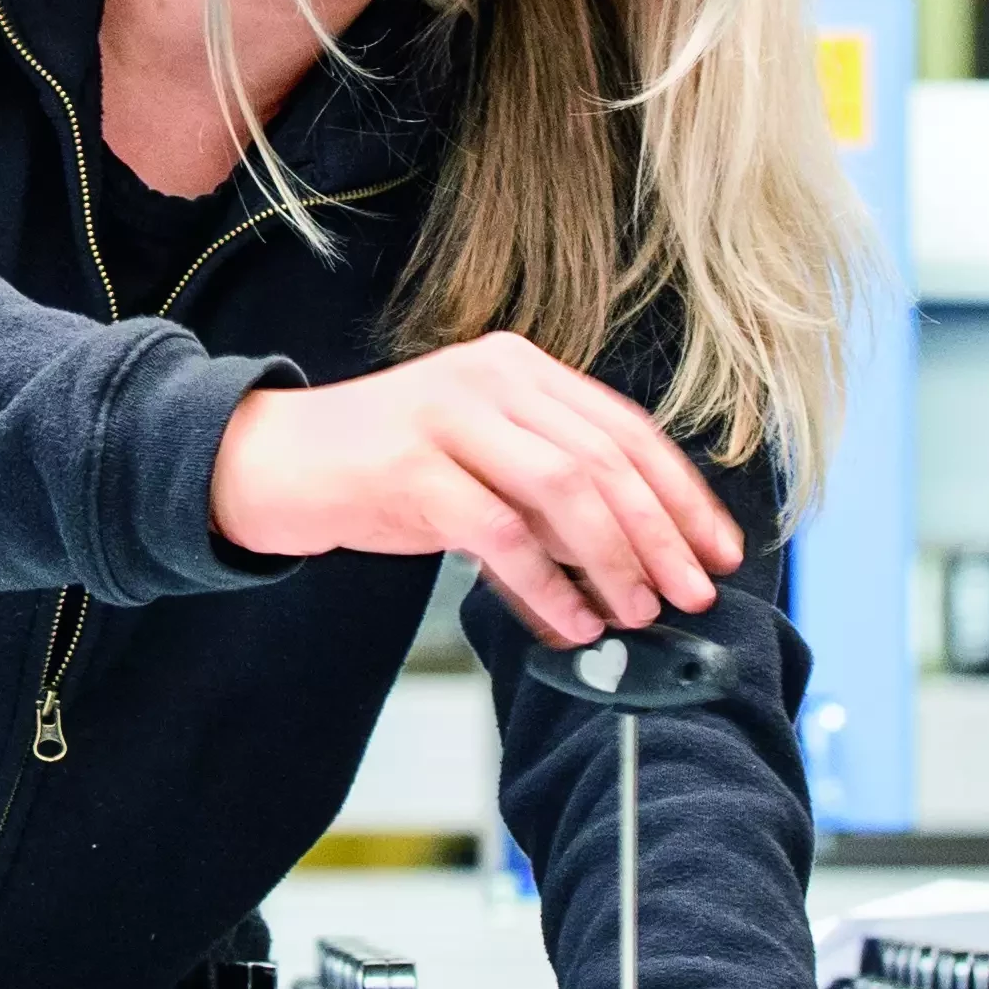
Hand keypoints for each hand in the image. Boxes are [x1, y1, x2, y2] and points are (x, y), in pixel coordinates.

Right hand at [207, 332, 739, 646]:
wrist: (269, 461)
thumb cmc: (382, 468)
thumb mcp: (478, 459)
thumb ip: (549, 490)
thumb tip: (636, 556)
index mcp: (518, 367)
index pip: (627, 428)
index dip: (683, 494)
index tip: (719, 550)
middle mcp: (491, 378)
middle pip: (607, 459)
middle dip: (664, 534)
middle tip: (693, 592)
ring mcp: (449, 418)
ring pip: (566, 489)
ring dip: (616, 560)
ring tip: (638, 613)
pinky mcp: (411, 469)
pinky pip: (502, 532)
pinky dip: (547, 584)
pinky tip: (570, 621)